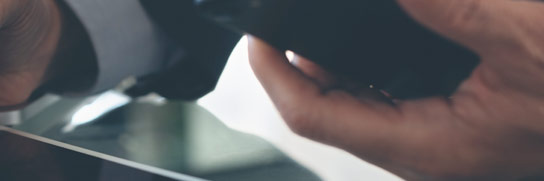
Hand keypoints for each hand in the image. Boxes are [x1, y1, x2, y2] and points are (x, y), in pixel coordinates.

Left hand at [249, 0, 543, 178]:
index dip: (271, 70)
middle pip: (336, 105)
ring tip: (340, 11)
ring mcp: (455, 137)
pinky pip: (412, 87)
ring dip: (353, 50)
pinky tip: (402, 21)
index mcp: (427, 147)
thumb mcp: (518, 34)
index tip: (257, 30)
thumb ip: (443, 7)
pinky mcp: (480, 117)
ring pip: (374, 95)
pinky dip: (394, 52)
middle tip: (297, 8)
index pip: (312, 116)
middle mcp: (432, 150)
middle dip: (311, 51)